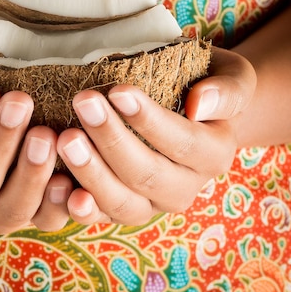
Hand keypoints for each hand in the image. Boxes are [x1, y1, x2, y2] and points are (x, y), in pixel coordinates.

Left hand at [56, 47, 255, 224]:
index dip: (149, 120)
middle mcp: (185, 187)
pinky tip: (58, 187)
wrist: (191, 107)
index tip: (118, 91)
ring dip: (91, 173)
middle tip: (83, 103)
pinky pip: (100, 215)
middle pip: (147, 174)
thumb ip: (226, 91)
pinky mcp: (121, 208)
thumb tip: (199, 104)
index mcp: (213, 154)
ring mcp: (151, 204)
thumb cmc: (204, 80)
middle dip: (112, 139)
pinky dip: (80, 207)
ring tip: (65, 138)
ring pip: (122, 202)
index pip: (182, 143)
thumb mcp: (231, 76)